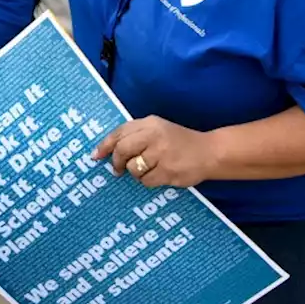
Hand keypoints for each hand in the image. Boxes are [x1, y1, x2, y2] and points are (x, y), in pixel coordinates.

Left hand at [93, 116, 217, 188]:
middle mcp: (154, 136)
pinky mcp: (168, 171)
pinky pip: (146, 181)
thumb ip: (136, 134)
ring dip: (136, 172)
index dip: (105, 145)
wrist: (209, 152)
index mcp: (150, 123)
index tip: (95, 156)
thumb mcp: (158, 129)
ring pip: (133, 168)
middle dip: (116, 162)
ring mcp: (161, 154)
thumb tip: (108, 150)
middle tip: (117, 169)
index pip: (120, 132)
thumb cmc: (179, 141)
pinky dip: (148, 180)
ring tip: (148, 168)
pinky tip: (159, 174)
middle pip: (122, 150)